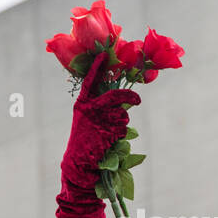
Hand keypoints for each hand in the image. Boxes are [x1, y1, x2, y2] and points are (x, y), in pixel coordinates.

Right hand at [59, 52, 140, 191]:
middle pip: (116, 95)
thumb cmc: (85, 140)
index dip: (97, 67)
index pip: (90, 81)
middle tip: (138, 100)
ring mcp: (100, 120)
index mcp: (82, 104)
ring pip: (123, 114)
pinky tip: (110, 140)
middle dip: (130, 96)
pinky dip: (121, 133)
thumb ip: (100, 108)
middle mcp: (90, 109)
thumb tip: (123, 100)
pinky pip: (124, 128)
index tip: (104, 55)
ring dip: (122, 123)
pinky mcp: (108, 131)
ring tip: (109, 133)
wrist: (79, 162)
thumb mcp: (87, 120)